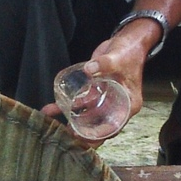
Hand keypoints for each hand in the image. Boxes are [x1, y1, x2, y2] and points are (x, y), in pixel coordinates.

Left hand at [40, 20, 155, 133]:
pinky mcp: (95, 93)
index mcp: (128, 104)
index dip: (100, 134)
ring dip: (72, 122)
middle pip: (100, 126)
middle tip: (67, 137)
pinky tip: (51, 109)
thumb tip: (89, 69)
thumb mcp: (119, 58)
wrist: (126, 42)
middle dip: (83, 134)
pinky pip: (81, 104)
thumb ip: (105, 63)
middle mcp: (117, 106)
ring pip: (87, 117)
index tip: (84, 138)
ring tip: (56, 128)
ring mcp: (105, 100)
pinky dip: (67, 107)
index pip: (115, 126)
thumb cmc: (129, 52)